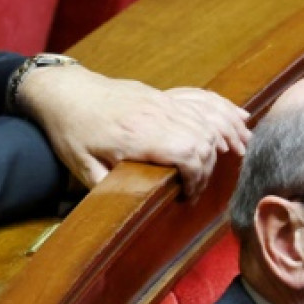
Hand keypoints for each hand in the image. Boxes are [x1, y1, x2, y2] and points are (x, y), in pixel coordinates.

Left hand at [16, 64, 248, 198]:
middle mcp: (155, 113)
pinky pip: (199, 98)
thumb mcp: (81, 166)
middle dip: (210, 165)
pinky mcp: (159, 94)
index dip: (197, 178)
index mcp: (137, 135)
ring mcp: (159, 100)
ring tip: (241, 153)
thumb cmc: (70, 130)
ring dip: (225, 137)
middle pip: (203, 137)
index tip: (186, 196)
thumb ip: (108, 188)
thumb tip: (125, 213)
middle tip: (197, 186)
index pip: (189, 153)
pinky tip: (238, 118)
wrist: (62, 90)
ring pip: (206, 117)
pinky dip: (221, 109)